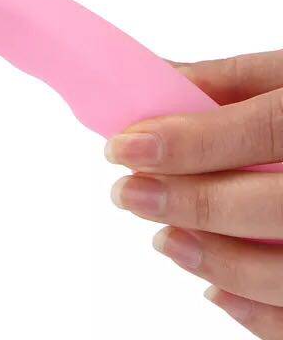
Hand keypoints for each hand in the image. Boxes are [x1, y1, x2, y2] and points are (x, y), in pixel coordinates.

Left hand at [105, 50, 282, 337]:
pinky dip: (256, 311)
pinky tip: (213, 287)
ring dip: (216, 259)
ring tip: (164, 239)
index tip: (123, 147)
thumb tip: (154, 84)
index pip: (263, 130)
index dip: (190, 143)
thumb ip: (228, 80)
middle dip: (192, 203)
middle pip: (274, 205)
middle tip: (129, 194)